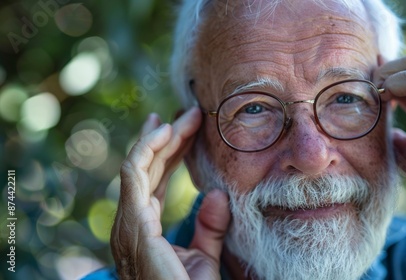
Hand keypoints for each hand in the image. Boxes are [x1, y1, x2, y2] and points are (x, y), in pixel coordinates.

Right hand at [110, 107, 230, 278]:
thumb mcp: (204, 256)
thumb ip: (209, 227)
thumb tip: (218, 195)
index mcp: (146, 226)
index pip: (156, 179)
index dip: (172, 153)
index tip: (189, 130)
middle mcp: (132, 220)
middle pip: (148, 168)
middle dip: (168, 138)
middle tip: (189, 113)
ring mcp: (129, 221)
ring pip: (139, 165)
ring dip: (160, 137)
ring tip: (183, 116)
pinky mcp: (134, 222)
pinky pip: (135, 174)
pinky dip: (147, 149)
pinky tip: (165, 131)